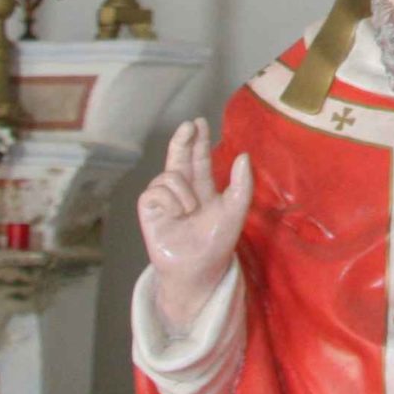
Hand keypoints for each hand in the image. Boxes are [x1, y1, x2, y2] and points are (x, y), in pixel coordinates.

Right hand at [135, 118, 252, 335]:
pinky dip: (170, 198)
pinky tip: (178, 212)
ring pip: (168, 174)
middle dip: (182, 140)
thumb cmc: (216, 243)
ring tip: (191, 209)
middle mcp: (182, 191)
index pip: (199, 158)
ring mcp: (164, 200)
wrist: (199, 270)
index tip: (200, 123)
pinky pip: (155, 191)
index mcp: (202, 189)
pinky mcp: (150, 210)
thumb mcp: (235, 211)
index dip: (199, 141)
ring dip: (183, 188)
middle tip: (188, 125)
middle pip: (178, 157)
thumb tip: (243, 155)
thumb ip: (241, 184)